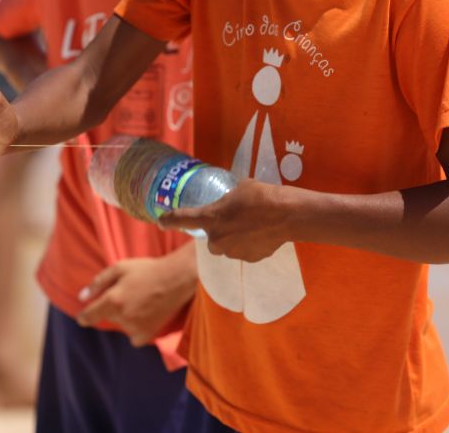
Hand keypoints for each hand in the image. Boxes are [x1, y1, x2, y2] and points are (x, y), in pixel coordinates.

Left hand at [76, 244, 195, 346]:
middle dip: (112, 308)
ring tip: (140, 301)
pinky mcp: (148, 333)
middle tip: (128, 293)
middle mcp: (123, 317)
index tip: (84, 316)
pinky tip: (144, 315)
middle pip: (108, 318)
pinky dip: (136, 329)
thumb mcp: (119, 267)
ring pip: (121, 326)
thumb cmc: (147, 270)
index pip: (89, 316)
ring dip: (125, 317)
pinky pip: (134, 337)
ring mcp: (136, 327)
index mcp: (113, 300)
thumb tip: (82, 297)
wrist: (176, 278)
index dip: (84, 316)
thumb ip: (98, 283)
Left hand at [159, 180, 290, 261]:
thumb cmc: (261, 195)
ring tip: (254, 223)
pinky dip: (251, 244)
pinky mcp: (249, 259)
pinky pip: (245, 251)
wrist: (287, 214)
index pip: (182, 219)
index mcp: (210, 218)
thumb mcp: (239, 189)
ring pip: (229, 246)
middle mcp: (217, 239)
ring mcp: (233, 252)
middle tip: (236, 218)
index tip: (161, 220)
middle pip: (213, 238)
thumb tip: (231, 203)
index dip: (170, 220)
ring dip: (236, 237)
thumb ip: (228, 200)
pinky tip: (263, 232)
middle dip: (221, 230)